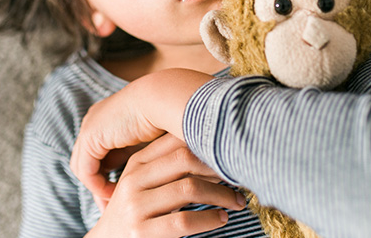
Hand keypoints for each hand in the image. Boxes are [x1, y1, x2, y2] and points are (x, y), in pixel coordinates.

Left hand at [71, 68, 213, 202]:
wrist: (164, 98)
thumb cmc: (170, 115)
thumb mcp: (156, 138)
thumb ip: (150, 153)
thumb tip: (160, 175)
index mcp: (110, 117)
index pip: (102, 153)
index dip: (110, 176)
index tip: (124, 197)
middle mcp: (95, 121)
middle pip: (90, 161)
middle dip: (100, 186)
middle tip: (113, 208)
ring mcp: (89, 128)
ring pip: (84, 168)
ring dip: (98, 189)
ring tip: (115, 205)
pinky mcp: (89, 138)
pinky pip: (85, 171)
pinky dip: (97, 186)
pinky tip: (113, 196)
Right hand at [84, 134, 244, 237]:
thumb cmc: (134, 212)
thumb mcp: (142, 184)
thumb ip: (166, 165)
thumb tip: (211, 148)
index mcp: (137, 164)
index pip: (175, 142)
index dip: (206, 144)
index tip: (228, 153)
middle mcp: (133, 181)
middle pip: (185, 159)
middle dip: (216, 167)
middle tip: (237, 176)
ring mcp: (135, 207)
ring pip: (188, 188)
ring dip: (221, 195)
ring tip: (236, 201)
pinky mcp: (141, 233)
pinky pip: (185, 221)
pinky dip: (210, 219)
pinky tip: (221, 219)